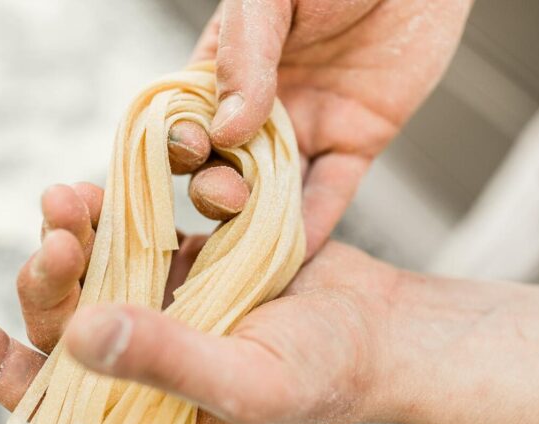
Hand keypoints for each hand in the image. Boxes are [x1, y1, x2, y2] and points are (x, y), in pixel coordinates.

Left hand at [0, 184, 400, 423]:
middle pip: (63, 317)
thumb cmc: (325, 373)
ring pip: (92, 267)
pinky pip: (136, 230)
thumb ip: (164, 363)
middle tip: (55, 226)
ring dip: (76, 230)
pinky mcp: (187, 262)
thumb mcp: (247, 381)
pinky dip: (125, 207)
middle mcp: (140, 358)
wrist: (381, 326)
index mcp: (140, 407)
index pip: (46, 397)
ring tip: (74, 195)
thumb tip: (78, 337)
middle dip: (46, 273)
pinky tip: (126, 185)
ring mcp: (162, 306)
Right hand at [173, 0, 472, 256]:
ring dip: (260, 219)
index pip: (188, 117)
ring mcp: (307, 126)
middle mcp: (260, 104)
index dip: (182, 143)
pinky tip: (297, 251)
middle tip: (226, 196)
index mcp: (225, 64)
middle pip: (225, 164)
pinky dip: (315, 224)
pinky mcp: (355, 141)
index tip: (192, 151)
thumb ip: (246, 57)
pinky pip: (331, 190)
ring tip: (252, 241)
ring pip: (274, 188)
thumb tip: (224, 130)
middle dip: (218, 190)